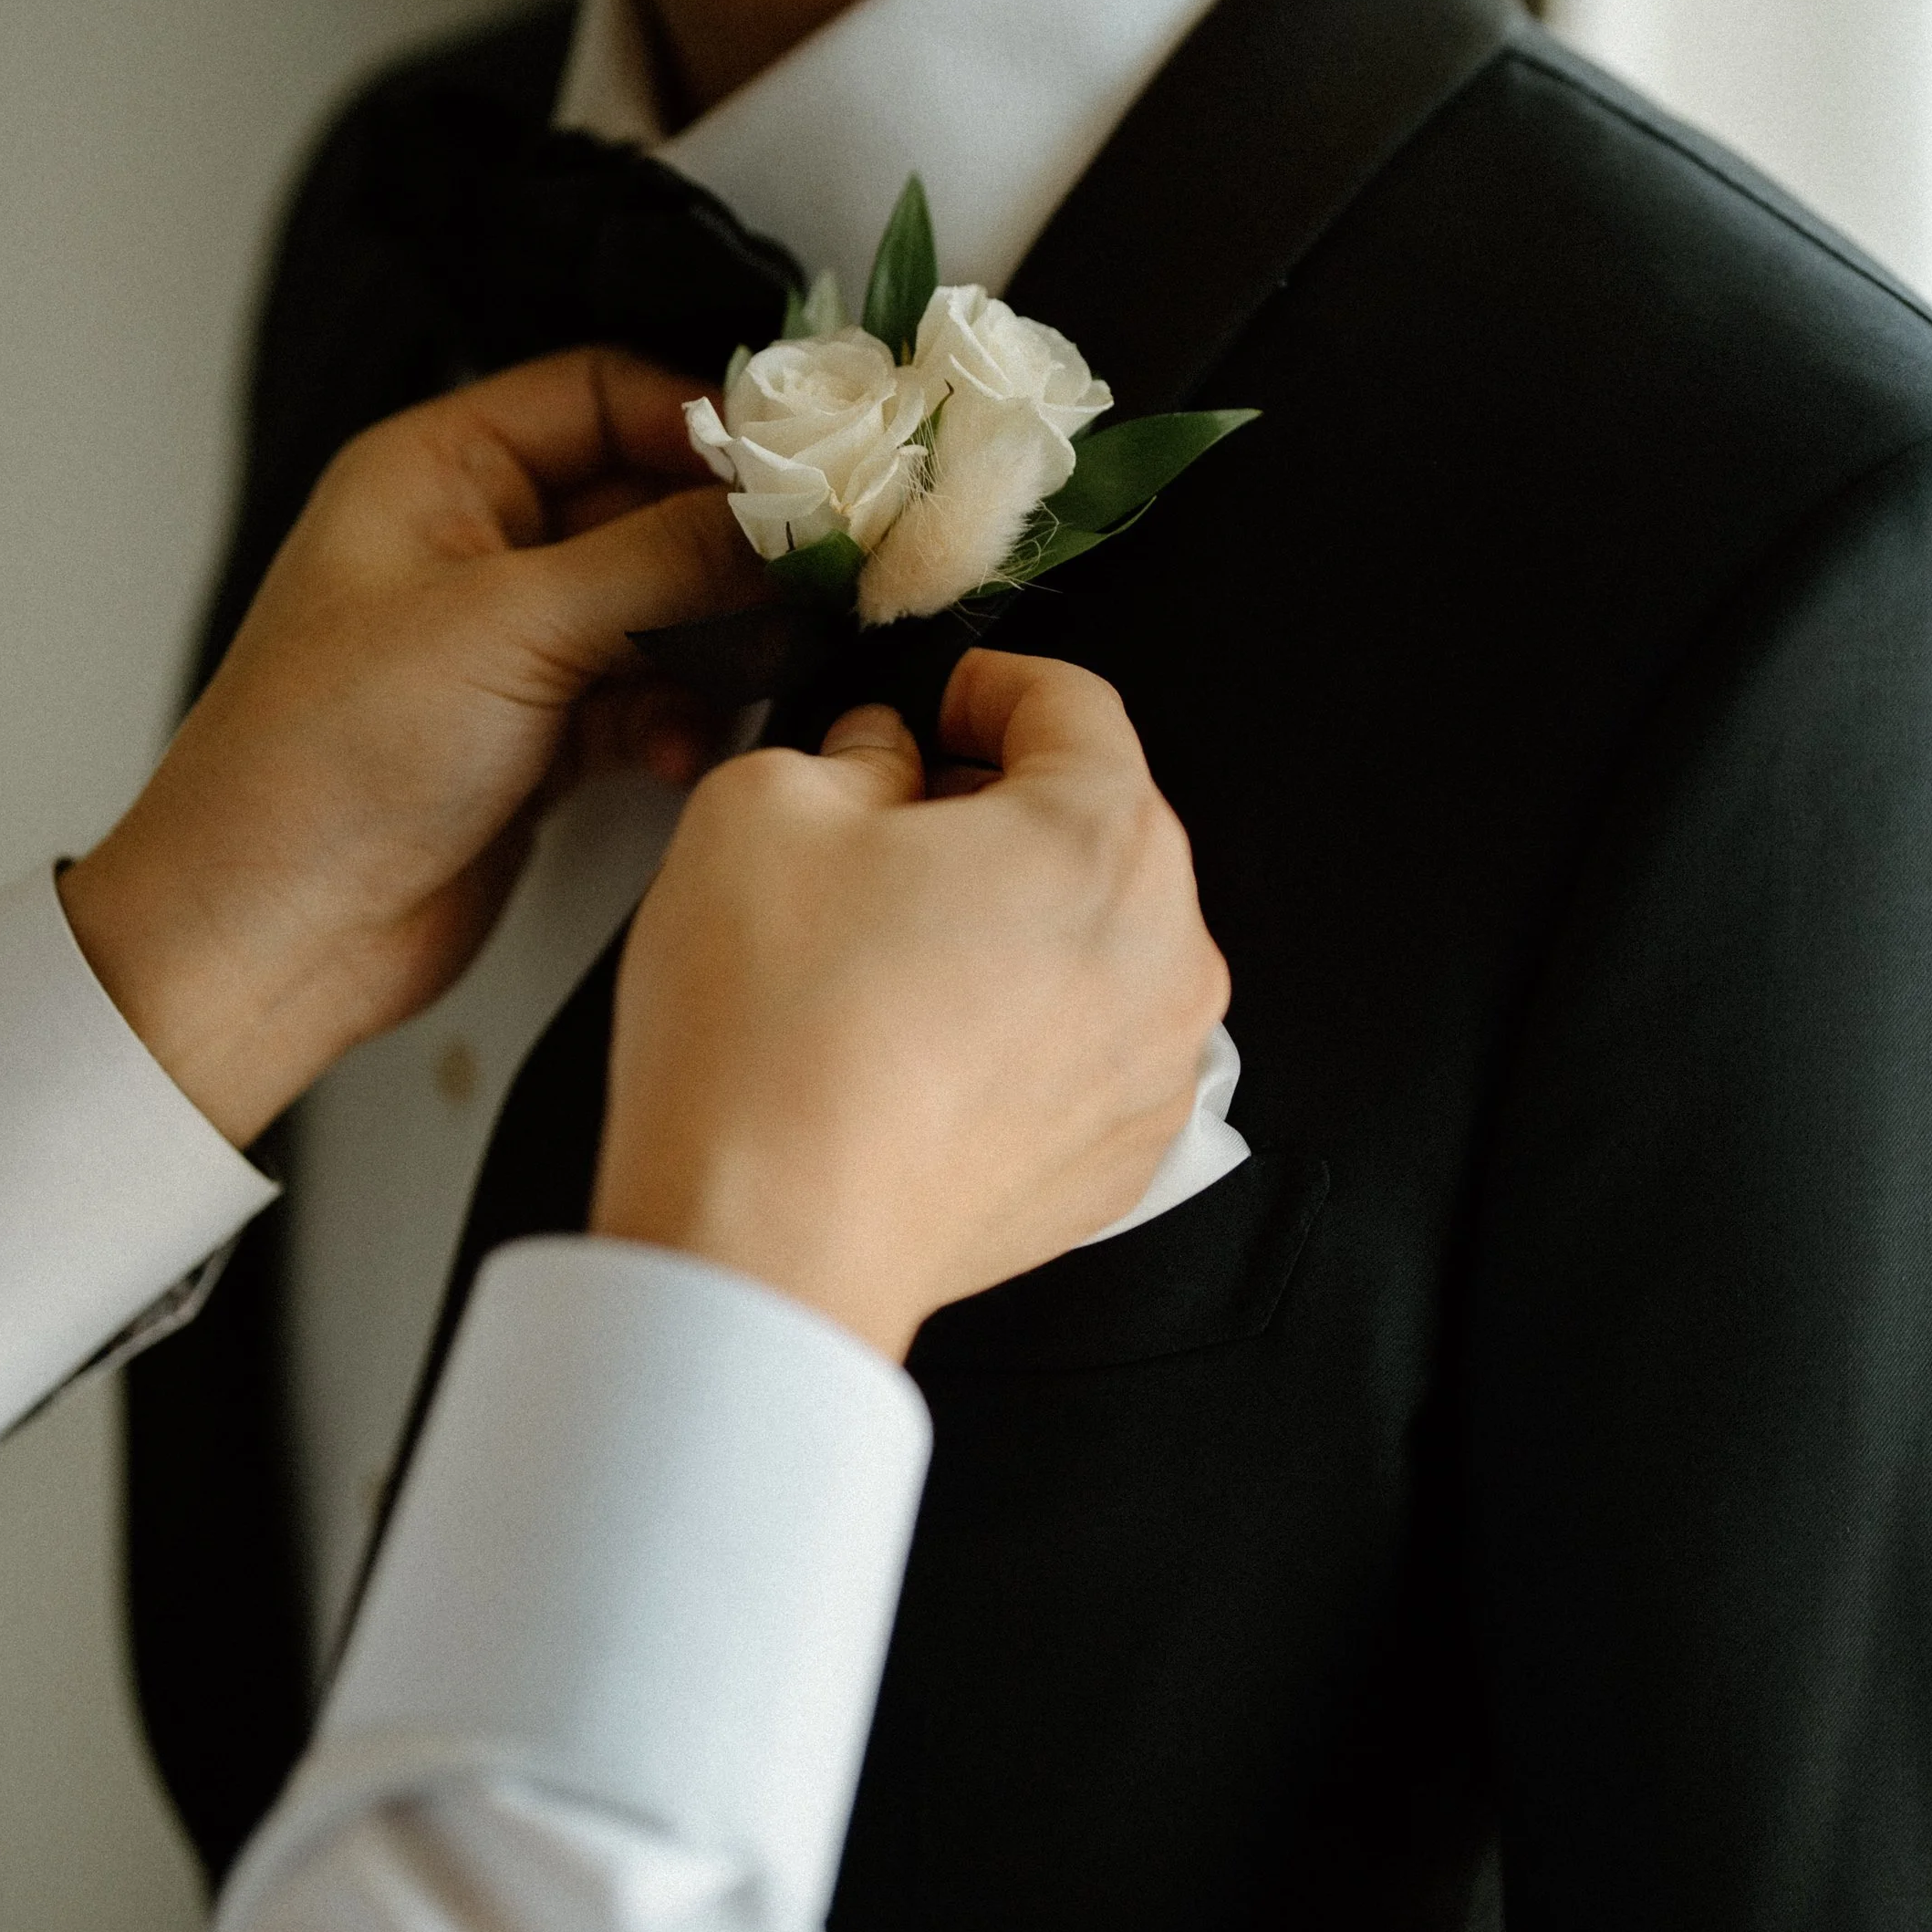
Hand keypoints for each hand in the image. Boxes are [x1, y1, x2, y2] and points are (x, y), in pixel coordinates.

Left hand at [62, 354, 755, 1143]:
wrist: (268, 938)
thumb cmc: (318, 763)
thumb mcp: (509, 628)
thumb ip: (662, 563)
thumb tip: (785, 519)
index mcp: (437, 473)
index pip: (602, 393)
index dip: (703, 421)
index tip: (799, 471)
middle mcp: (474, 546)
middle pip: (647, 502)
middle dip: (726, 550)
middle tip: (807, 582)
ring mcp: (509, 646)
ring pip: (662, 609)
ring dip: (711, 648)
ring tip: (739, 680)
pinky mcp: (537, 737)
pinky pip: (648, 699)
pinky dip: (678, 721)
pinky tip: (677, 755)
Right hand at [592, 652, 1230, 1360]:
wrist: (768, 1245)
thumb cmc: (773, 1037)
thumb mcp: (764, 807)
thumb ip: (850, 750)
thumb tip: (884, 762)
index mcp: (1105, 838)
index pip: (1071, 705)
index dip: (985, 685)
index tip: (935, 704)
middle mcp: (1168, 954)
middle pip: (1095, 828)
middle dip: (996, 811)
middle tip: (882, 834)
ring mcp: (1156, 1070)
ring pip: (1094, 943)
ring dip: (1010, 923)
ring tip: (887, 954)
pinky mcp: (1122, 1161)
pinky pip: (1083, 1049)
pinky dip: (1018, 1028)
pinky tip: (916, 1045)